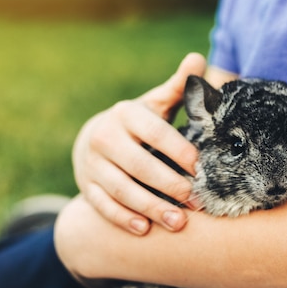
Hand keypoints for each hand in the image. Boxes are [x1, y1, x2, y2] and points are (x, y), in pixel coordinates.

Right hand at [72, 53, 206, 234]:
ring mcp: (92, 164)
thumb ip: (178, 87)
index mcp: (126, 114)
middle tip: (195, 201)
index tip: (200, 168)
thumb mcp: (155, 104)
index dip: (177, 150)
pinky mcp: (86, 186)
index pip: (154, 131)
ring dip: (151, 207)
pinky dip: (122, 218)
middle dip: (168, 184)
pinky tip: (144, 229)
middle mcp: (104, 137)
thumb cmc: (139, 124)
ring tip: (178, 223)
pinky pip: (103, 205)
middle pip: (138, 165)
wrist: (95, 139)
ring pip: (121, 189)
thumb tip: (197, 59)